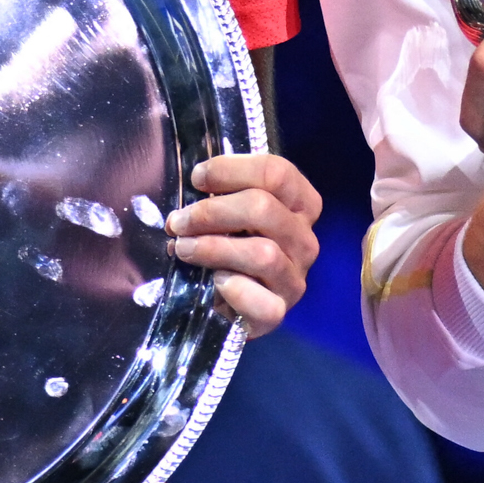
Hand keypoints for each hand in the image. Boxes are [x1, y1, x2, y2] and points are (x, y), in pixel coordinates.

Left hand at [167, 153, 322, 335]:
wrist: (227, 304)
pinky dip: (235, 289)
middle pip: (264, 208)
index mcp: (301, 204)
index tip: (197, 179)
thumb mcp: (231, 213)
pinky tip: (215, 282)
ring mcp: (295, 278)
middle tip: (179, 221)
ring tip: (182, 248)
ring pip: (263, 253)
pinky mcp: (280, 312)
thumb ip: (222, 193)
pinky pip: (263, 302)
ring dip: (213, 247)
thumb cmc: (228, 246)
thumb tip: (194, 181)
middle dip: (211, 211)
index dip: (231, 170)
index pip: (278, 173)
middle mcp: (305, 239)